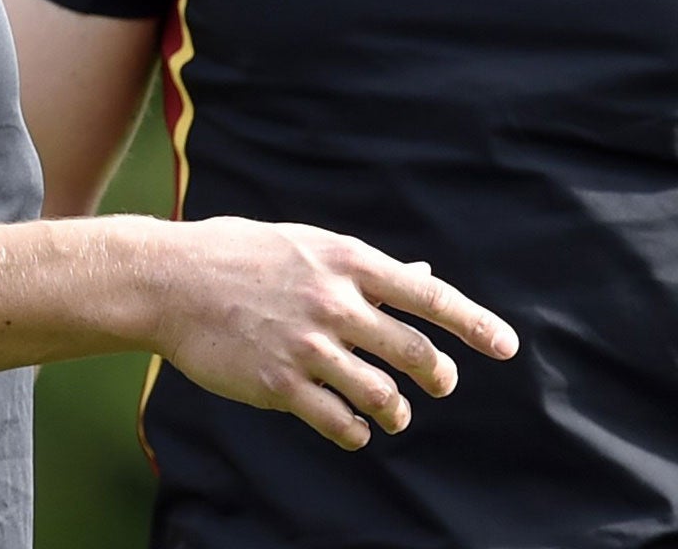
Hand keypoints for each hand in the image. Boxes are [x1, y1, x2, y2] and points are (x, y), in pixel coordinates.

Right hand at [147, 218, 518, 449]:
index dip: (473, 324)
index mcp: (346, 262)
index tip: (506, 346)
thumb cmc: (241, 255)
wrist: (171, 281)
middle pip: (414, 351)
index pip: (428, 296)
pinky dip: (356, 431)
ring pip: (382, 395)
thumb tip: (423, 276)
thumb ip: (367, 269)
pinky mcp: (279, 384)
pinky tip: (354, 428)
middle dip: (438, 375)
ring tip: (396, 415)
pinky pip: (339, 421)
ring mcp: (308, 346)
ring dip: (398, 412)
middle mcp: (334, 303)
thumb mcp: (309, 246)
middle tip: (441, 383)